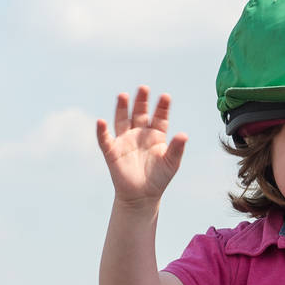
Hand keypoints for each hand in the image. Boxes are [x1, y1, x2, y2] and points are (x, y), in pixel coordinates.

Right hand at [95, 87, 188, 205]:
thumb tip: (184, 134)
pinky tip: (101, 122)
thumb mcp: (171, 163)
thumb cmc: (159, 178)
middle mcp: (139, 134)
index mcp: (156, 135)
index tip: (166, 96)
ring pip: (122, 120)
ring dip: (121, 108)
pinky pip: (105, 139)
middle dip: (141, 101)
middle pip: (140, 113)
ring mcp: (125, 141)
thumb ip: (177, 148)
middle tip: (143, 88)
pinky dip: (102, 131)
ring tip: (123, 95)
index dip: (162, 107)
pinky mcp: (112, 151)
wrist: (142, 196)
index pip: (159, 117)